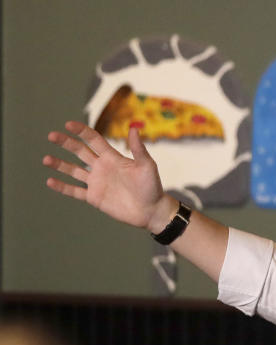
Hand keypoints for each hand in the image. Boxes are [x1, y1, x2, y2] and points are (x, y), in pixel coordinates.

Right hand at [42, 121, 175, 232]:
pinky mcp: (94, 198)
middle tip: (51, 135)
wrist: (152, 211)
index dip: (81, 131)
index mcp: (112, 158)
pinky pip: (75, 191)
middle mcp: (101, 168)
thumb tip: (134, 128)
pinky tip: (50, 180)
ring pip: (73, 170)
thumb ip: (138, 149)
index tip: (68, 125)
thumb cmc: (152, 187)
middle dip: (65, 143)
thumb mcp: (147, 166)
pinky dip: (62, 186)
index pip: (93, 140)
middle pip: (79, 151)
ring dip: (59, 164)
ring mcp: (96, 183)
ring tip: (46, 159)